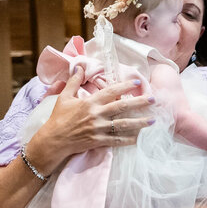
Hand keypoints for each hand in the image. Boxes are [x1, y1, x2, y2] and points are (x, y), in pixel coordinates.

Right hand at [31, 69, 154, 164]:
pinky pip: (117, 140)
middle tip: (153, 99)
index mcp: (89, 103)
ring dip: (139, 123)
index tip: (136, 82)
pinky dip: (129, 140)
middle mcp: (96, 115)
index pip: (110, 91)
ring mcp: (98, 129)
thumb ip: (74, 82)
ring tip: (153, 120)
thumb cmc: (58, 118)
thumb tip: (79, 66)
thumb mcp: (64, 97)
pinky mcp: (99, 141)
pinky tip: (141, 138)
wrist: (53, 140)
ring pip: (123, 125)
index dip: (124, 86)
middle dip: (139, 103)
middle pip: (121, 107)